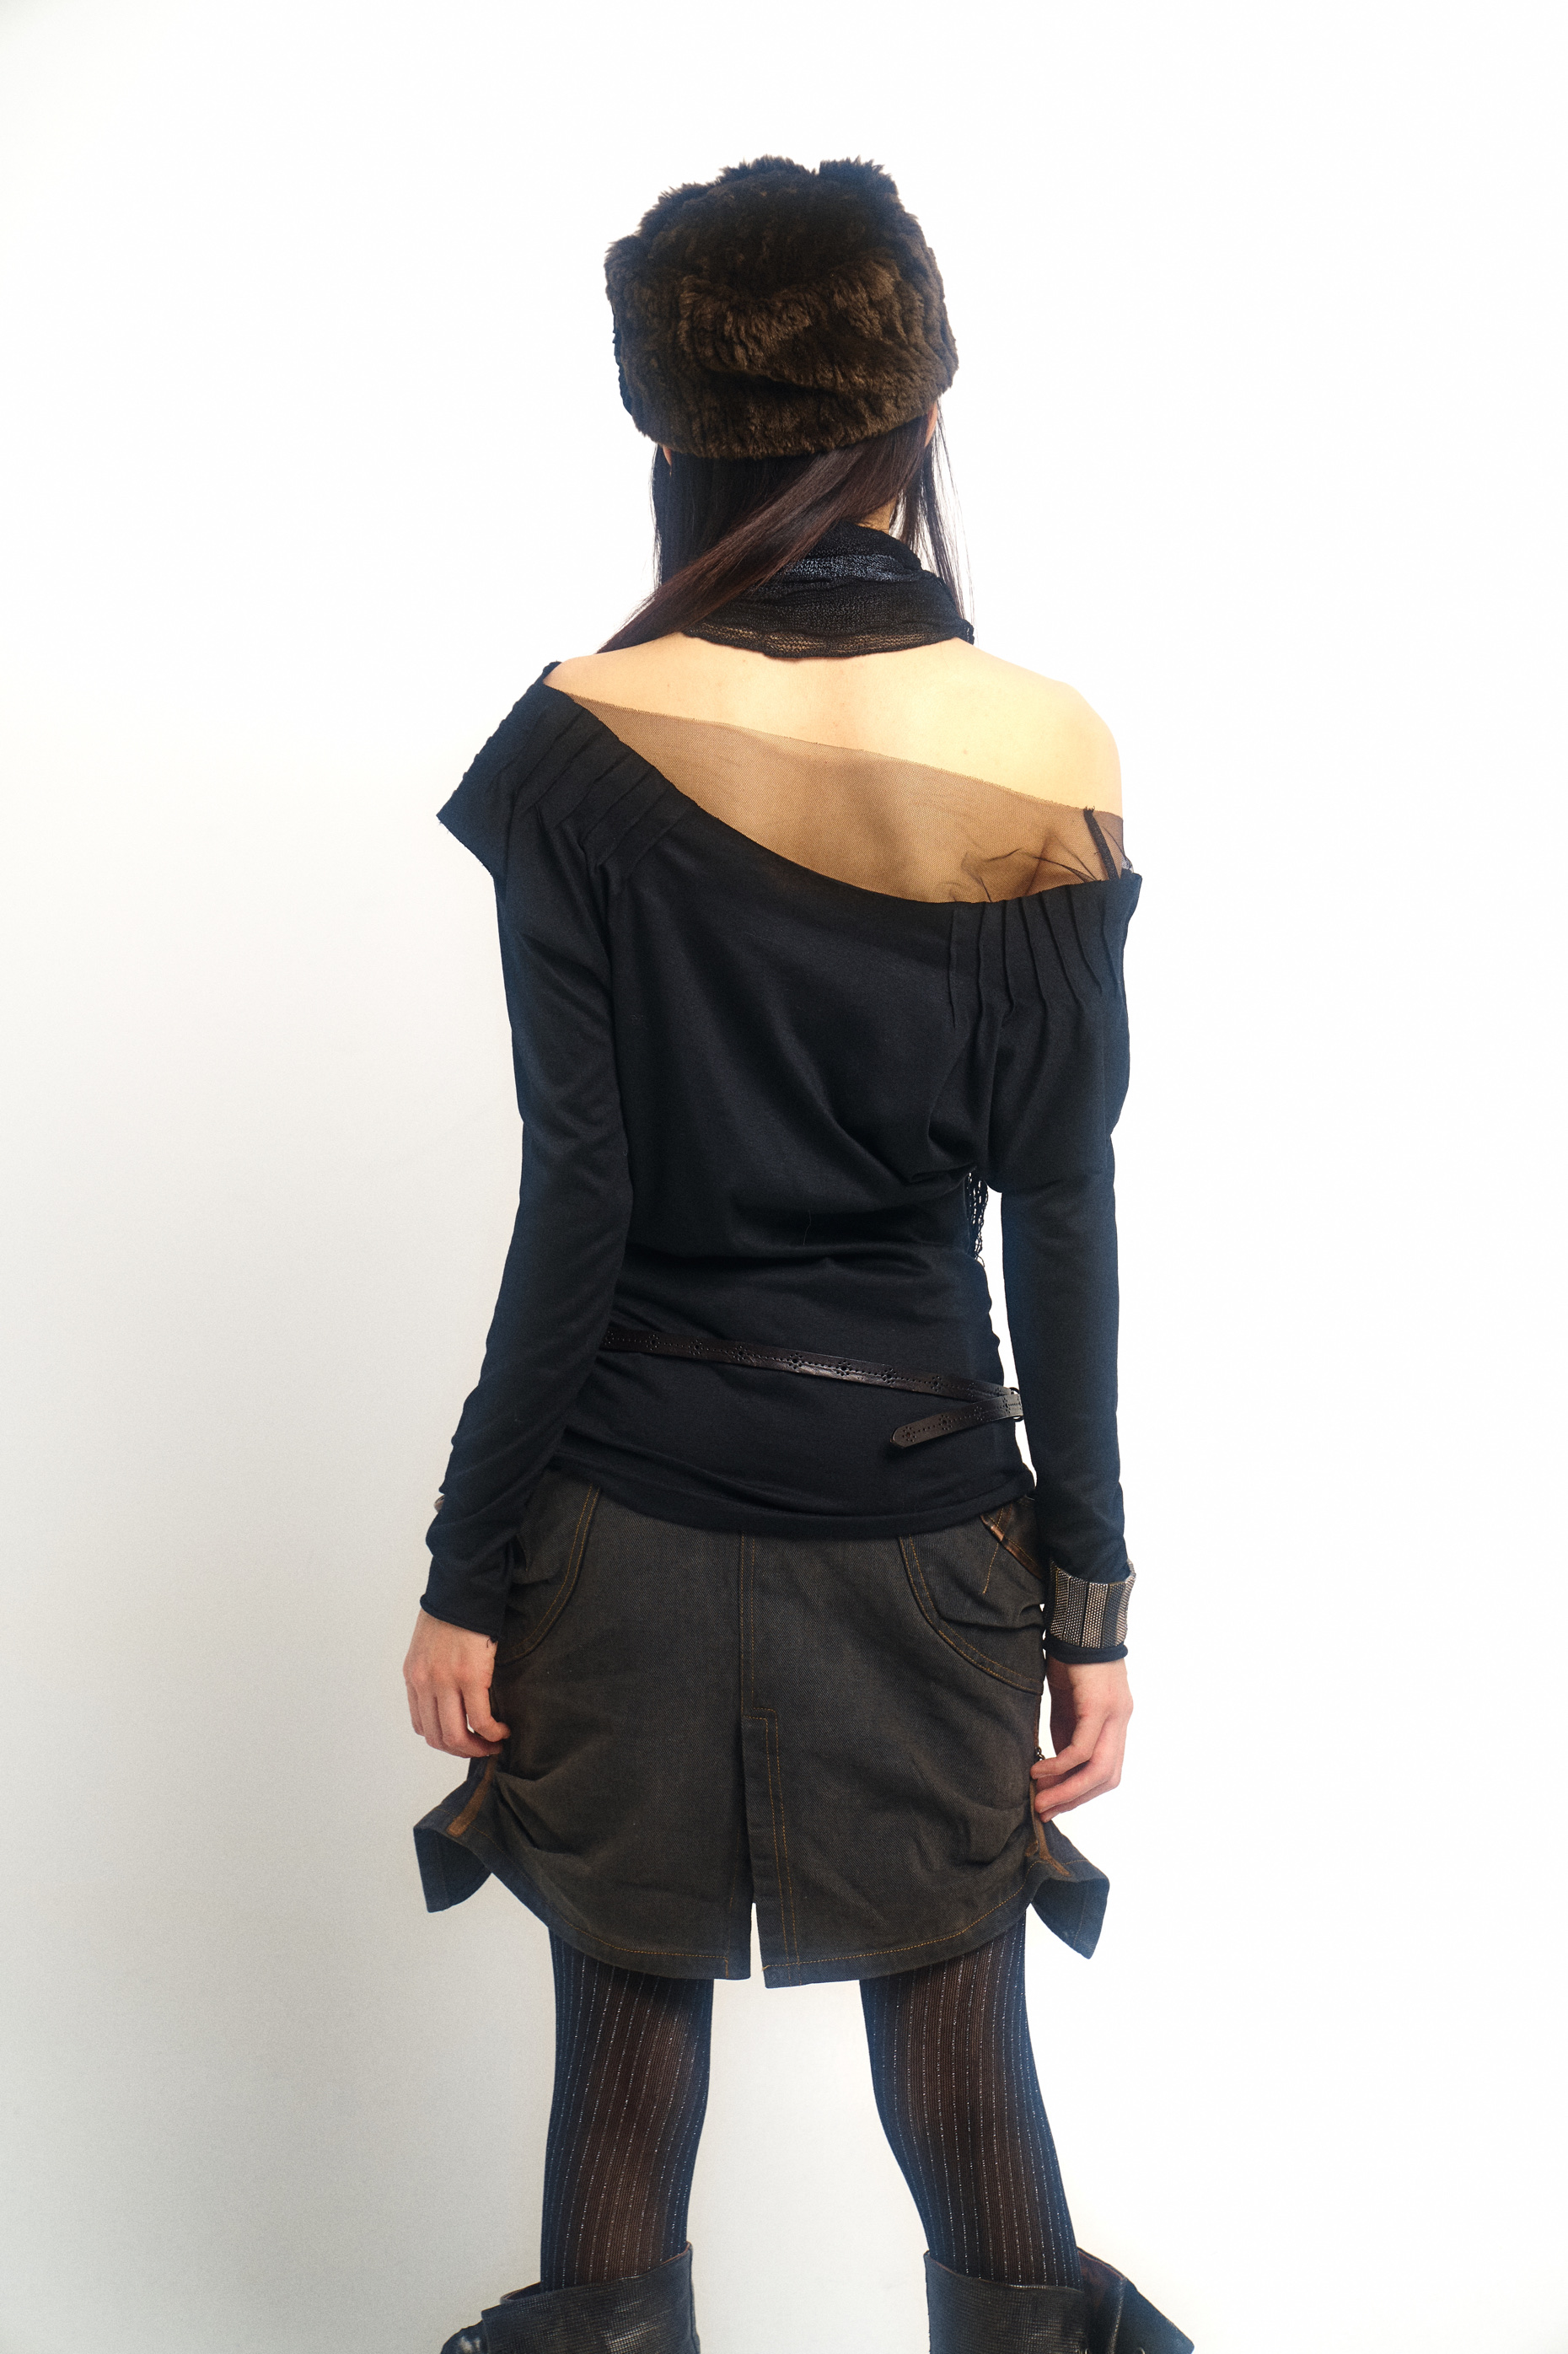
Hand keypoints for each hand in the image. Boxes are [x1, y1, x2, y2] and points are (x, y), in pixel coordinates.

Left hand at [403, 1609, 509, 1757]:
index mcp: (414, 1676)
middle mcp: (425, 1683)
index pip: (421, 1725)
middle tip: (481, 1749)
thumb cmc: (452, 1611)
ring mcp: (446, 1682)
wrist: (463, 1588)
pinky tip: (502, 1731)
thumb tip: (449, 1693)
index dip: (443, 1739)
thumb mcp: (428, 1645)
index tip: (463, 1738)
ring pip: (457, 1736)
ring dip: (477, 1748)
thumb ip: (432, 1670)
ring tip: (493, 1744)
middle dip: (461, 1750)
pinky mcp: (471, 1677)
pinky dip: (492, 1733)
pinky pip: (480, 1720)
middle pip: (437, 1737)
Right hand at [1031, 1657, 1131, 1822]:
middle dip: (1075, 1799)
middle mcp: (1121, 1721)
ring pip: (1099, 1769)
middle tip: (1046, 1811)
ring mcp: (1114, 1714)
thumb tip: (1059, 1766)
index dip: (1083, 1792)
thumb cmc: (1071, 1657)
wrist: (1079, 1620)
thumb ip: (1068, 1732)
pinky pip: (1081, 1748)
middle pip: (1108, 1777)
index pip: (1108, 1770)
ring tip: (1042, 1801)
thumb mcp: (1068, 1702)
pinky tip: (1040, 1772)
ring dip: (1068, 1791)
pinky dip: (1061, 1766)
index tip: (1055, 1804)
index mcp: (1116, 1721)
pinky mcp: (1098, 1706)